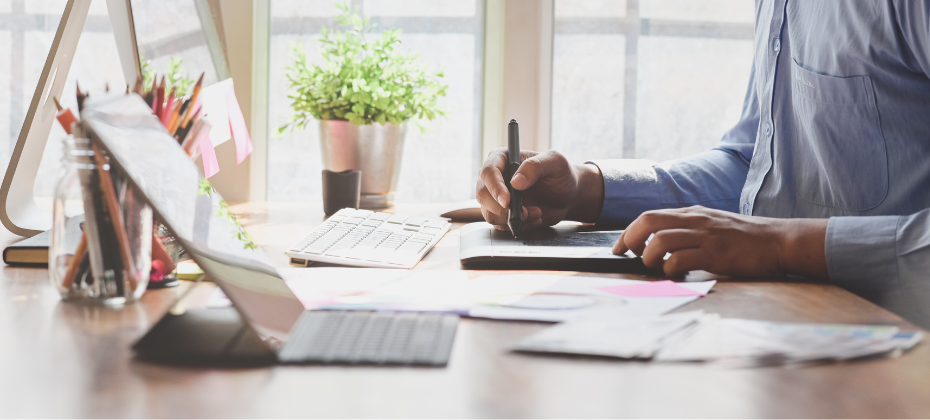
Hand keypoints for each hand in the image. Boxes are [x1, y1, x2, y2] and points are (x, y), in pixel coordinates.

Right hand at [476, 148, 603, 230]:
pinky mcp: (502, 213)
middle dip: (502, 209)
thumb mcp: (555, 163)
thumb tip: (515, 182)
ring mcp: (496, 197)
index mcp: (503, 159)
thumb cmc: (561, 174)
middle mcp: (495, 178)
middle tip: (524, 212)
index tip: (507, 201)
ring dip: (512, 219)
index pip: (488, 172)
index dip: (495, 187)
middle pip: (482, 195)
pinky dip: (519, 226)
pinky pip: (500, 225)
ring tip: (536, 213)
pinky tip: (535, 218)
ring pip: (489, 213)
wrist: (567, 195)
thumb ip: (535, 166)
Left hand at [613, 206, 828, 277]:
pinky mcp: (715, 253)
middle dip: (629, 240)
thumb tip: (659, 245)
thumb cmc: (745, 239)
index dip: (628, 232)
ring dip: (650, 258)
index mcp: (692, 213)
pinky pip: (680, 260)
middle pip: (647, 222)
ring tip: (656, 268)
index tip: (619, 248)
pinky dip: (670, 270)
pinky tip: (676, 275)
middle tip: (629, 257)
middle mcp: (695, 220)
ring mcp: (705, 235)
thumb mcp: (712, 225)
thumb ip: (688, 230)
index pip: (649, 216)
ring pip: (660, 241)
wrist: (778, 241)